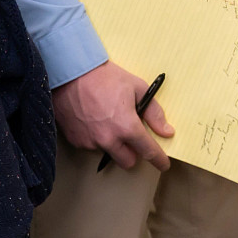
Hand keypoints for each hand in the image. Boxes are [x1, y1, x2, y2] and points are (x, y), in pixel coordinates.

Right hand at [52, 60, 173, 169]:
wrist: (70, 73)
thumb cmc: (105, 77)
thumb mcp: (137, 87)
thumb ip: (154, 113)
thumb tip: (166, 131)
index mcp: (127, 127)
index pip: (148, 152)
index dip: (159, 160)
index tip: (163, 164)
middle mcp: (109, 139)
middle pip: (128, 161)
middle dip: (133, 152)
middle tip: (132, 137)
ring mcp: (90, 142)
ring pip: (109, 153)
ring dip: (113, 144)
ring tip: (107, 120)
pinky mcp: (76, 141)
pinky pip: (92, 146)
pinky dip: (96, 138)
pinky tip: (93, 120)